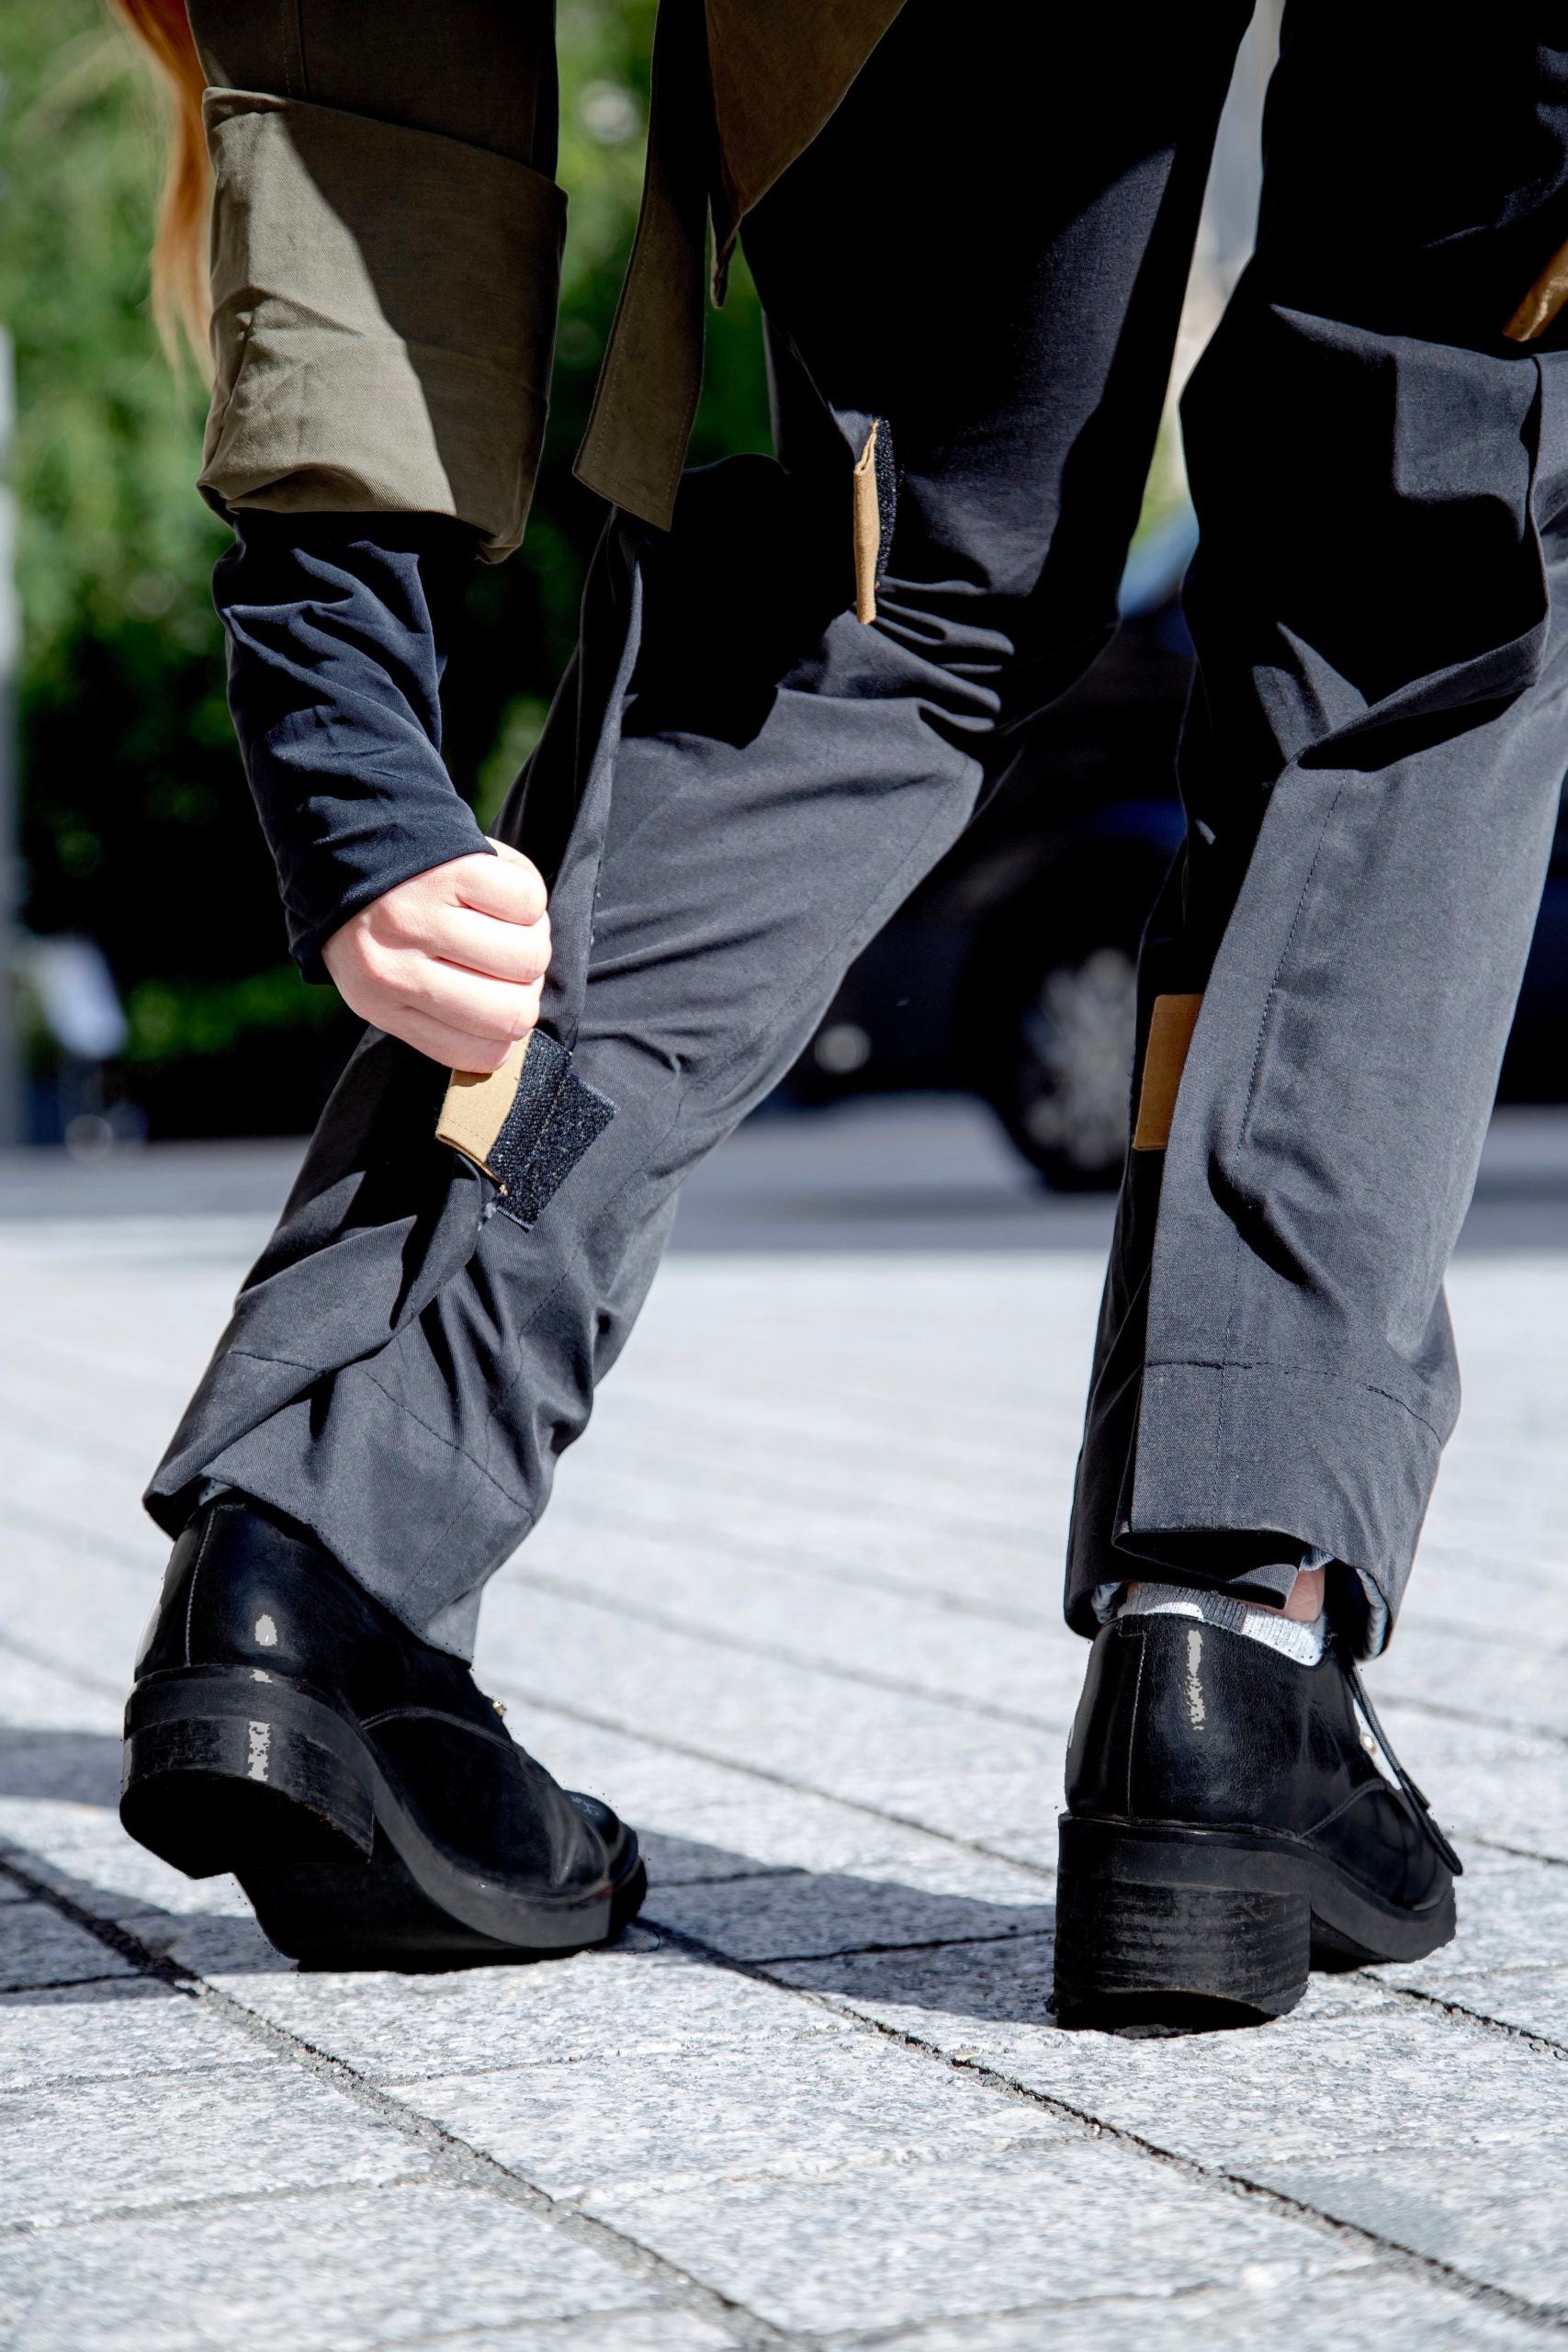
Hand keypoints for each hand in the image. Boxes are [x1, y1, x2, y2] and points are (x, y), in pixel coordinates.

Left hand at [321, 842, 550, 1072]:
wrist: (339, 830)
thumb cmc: (375, 915)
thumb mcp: (381, 979)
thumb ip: (435, 1015)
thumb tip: (505, 1037)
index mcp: (382, 1003)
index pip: (479, 1053)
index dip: (506, 1032)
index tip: (498, 1000)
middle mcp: (397, 966)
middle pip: (514, 1010)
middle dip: (527, 988)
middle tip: (507, 959)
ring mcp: (424, 915)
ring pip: (530, 954)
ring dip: (532, 936)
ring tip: (502, 919)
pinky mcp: (453, 868)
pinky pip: (528, 901)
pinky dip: (524, 893)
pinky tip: (495, 886)